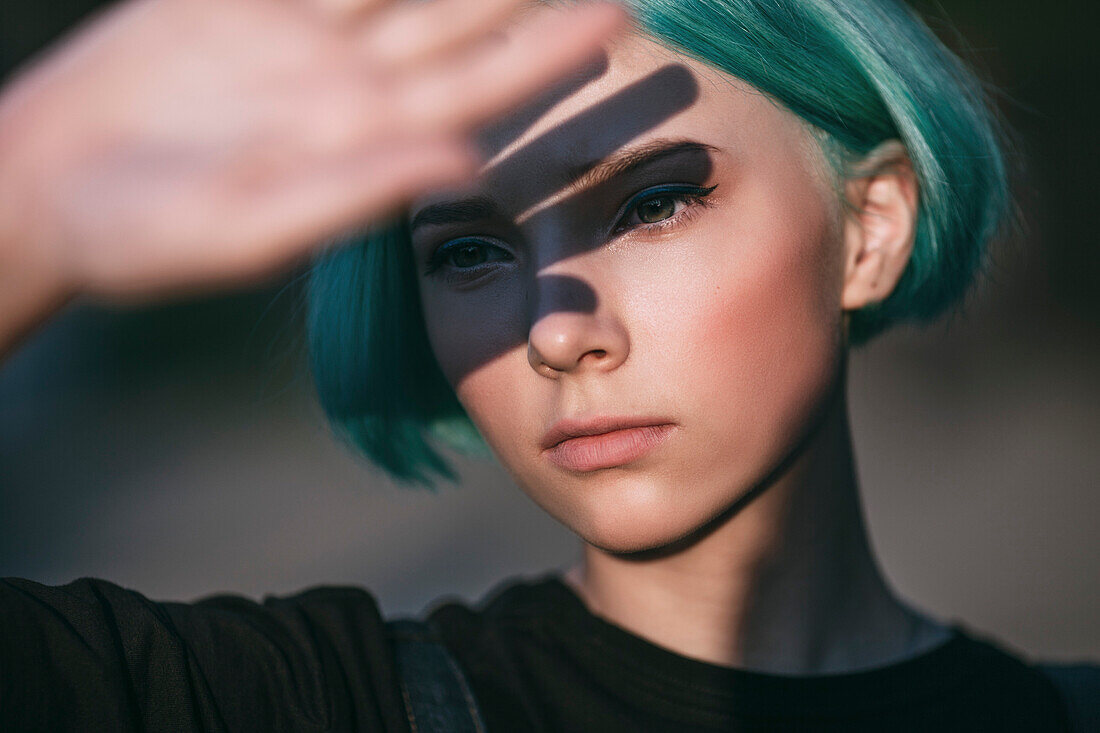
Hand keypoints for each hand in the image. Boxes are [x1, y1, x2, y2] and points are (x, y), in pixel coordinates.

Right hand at [0, 0, 624, 300]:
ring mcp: (304, 36)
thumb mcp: (248, 229)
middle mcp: (351, 86)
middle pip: (462, 22)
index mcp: (364, 144)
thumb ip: (354, 196)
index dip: (548, 57)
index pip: (479, 92)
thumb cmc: (138, 235)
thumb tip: (461, 167)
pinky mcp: (248, 0)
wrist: (40, 187)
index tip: (614, 22)